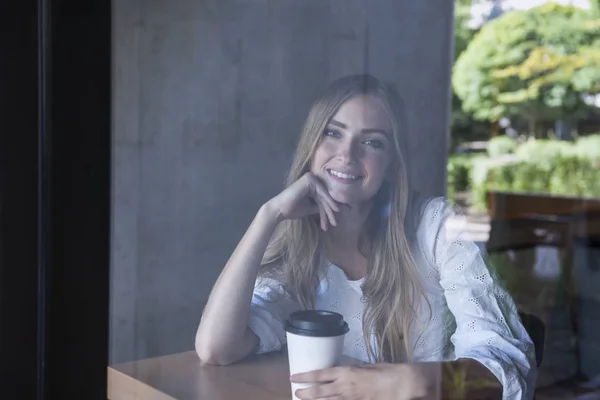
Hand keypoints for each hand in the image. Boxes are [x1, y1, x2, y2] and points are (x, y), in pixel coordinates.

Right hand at [266, 172, 339, 230]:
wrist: (279, 210)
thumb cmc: (292, 209)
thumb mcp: (309, 208)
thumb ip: (319, 206)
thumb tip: (332, 209)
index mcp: (310, 184)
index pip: (322, 198)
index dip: (327, 211)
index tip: (332, 222)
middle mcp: (310, 179)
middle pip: (324, 198)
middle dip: (329, 212)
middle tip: (335, 223)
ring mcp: (310, 178)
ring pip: (324, 197)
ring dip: (329, 210)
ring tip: (333, 222)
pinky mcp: (309, 180)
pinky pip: (322, 193)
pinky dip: (328, 203)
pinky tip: (334, 211)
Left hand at [291, 363, 440, 399]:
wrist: (402, 385)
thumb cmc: (387, 372)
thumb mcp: (366, 367)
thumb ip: (353, 370)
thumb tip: (344, 369)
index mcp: (346, 373)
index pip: (320, 374)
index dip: (305, 376)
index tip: (294, 377)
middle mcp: (345, 387)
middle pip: (320, 392)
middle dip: (306, 393)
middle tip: (296, 393)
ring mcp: (351, 399)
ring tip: (305, 399)